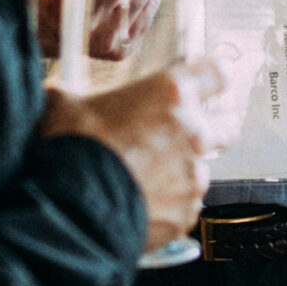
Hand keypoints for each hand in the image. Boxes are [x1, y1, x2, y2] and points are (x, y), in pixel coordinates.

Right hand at [39, 58, 233, 249]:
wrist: (69, 211)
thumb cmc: (69, 151)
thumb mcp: (63, 103)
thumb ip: (75, 93)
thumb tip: (59, 92)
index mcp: (170, 94)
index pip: (216, 73)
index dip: (211, 79)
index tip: (206, 83)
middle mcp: (192, 132)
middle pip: (227, 125)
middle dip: (212, 129)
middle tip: (184, 136)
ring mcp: (193, 175)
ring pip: (199, 170)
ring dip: (178, 172)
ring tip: (140, 179)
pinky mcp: (187, 212)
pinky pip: (184, 205)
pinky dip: (167, 205)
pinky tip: (137, 204)